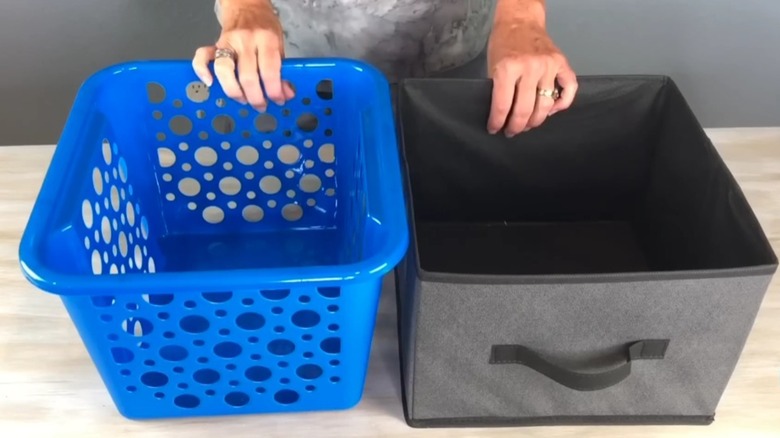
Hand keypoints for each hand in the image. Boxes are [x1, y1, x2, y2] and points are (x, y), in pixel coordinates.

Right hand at [192, 0, 294, 110]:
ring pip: (225, 71)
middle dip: (255, 97)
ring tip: (242, 99)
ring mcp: (228, 42)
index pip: (269, 70)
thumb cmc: (264, 27)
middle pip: (247, 76)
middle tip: (261, 105)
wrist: (247, 6)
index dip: (274, 90)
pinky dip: (202, 71)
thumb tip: (286, 92)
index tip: (278, 100)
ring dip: (234, 91)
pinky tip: (210, 83)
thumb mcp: (280, 45)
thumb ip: (283, 70)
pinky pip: (202, 58)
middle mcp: (246, 40)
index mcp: (266, 39)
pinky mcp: (215, 44)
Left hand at [487, 20, 577, 136]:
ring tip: (528, 125)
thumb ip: (498, 90)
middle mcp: (530, 68)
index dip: (497, 122)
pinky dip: (563, 104)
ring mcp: (548, 66)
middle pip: (526, 110)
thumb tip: (502, 117)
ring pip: (546, 105)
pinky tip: (552, 111)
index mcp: (508, 68)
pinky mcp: (562, 63)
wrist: (520, 21)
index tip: (494, 129)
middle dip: (517, 126)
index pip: (503, 106)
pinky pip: (569, 89)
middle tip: (512, 131)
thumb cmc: (503, 44)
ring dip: (536, 120)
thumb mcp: (493, 67)